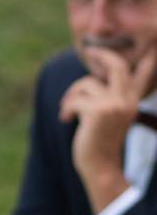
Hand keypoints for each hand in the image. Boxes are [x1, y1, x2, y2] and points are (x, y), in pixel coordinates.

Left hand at [58, 45, 155, 212]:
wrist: (99, 166)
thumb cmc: (99, 139)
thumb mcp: (109, 115)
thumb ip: (108, 96)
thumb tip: (95, 79)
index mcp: (132, 101)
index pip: (143, 76)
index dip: (148, 61)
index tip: (152, 49)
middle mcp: (127, 101)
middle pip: (117, 66)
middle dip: (102, 53)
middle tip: (91, 49)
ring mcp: (114, 105)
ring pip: (87, 83)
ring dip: (72, 95)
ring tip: (69, 109)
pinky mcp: (97, 112)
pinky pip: (74, 99)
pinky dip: (66, 108)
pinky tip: (66, 119)